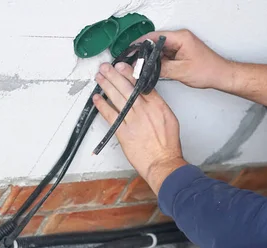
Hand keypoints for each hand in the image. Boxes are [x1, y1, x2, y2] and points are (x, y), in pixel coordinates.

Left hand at [93, 62, 187, 193]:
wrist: (162, 162)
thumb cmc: (167, 145)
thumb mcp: (169, 119)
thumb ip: (157, 105)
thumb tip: (147, 96)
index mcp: (157, 105)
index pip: (142, 84)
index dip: (129, 73)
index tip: (122, 65)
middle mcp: (144, 110)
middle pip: (127, 88)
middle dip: (114, 75)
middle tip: (106, 66)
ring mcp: (132, 121)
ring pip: (117, 98)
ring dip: (106, 86)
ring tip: (99, 77)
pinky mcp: (123, 132)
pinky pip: (110, 116)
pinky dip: (102, 106)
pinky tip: (96, 98)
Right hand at [137, 30, 266, 106]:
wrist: (220, 75)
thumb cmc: (208, 70)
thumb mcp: (180, 71)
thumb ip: (160, 68)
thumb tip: (145, 68)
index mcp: (180, 38)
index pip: (154, 36)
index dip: (140, 44)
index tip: (130, 50)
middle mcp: (179, 38)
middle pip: (155, 42)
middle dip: (143, 53)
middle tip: (134, 62)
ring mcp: (180, 45)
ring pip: (159, 50)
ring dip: (151, 59)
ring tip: (142, 68)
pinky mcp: (180, 52)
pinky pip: (164, 55)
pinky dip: (158, 62)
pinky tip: (154, 70)